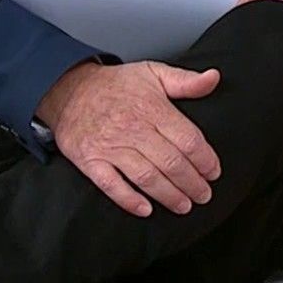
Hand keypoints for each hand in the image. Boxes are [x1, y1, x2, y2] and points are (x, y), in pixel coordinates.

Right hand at [35, 60, 221, 216]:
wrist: (69, 90)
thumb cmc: (115, 85)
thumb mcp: (153, 73)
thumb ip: (185, 81)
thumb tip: (213, 78)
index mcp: (152, 108)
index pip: (187, 139)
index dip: (205, 159)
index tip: (214, 172)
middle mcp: (133, 129)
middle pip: (171, 162)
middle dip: (192, 183)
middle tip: (204, 195)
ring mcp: (111, 147)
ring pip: (146, 177)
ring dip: (169, 195)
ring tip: (184, 206)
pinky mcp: (91, 161)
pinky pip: (111, 185)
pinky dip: (129, 200)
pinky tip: (146, 209)